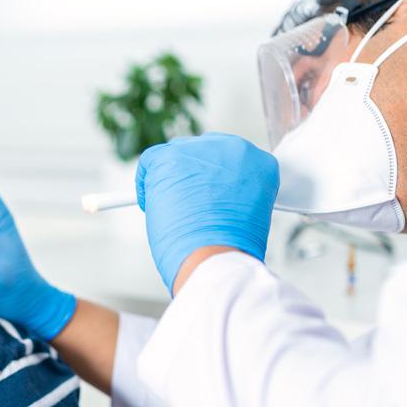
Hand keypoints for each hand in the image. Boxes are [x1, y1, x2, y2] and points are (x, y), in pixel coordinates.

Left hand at [135, 133, 278, 291]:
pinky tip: (154, 206)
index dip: (216, 181)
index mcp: (259, 164)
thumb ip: (235, 194)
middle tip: (188, 205)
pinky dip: (146, 184)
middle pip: (204, 152)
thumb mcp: (250, 215)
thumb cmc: (232, 249)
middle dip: (194, 176)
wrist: (217, 256)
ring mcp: (201, 150)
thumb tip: (212, 196)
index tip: (208, 196)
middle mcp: (235, 149)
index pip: (232, 161)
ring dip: (172, 181)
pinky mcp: (170, 156)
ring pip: (177, 155)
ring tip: (175, 212)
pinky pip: (150, 161)